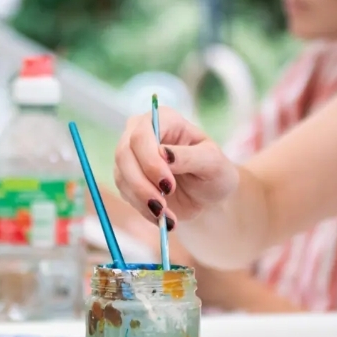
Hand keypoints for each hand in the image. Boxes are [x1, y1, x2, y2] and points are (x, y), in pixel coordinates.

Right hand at [113, 107, 238, 225]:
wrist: (207, 195)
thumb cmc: (214, 172)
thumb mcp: (212, 163)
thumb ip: (189, 156)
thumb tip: (163, 154)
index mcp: (164, 119)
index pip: (141, 134)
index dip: (150, 161)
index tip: (168, 186)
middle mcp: (141, 133)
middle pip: (124, 154)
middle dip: (142, 184)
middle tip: (162, 207)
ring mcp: (130, 156)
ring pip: (122, 176)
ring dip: (142, 200)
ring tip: (166, 216)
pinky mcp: (126, 178)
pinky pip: (126, 194)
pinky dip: (142, 209)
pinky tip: (162, 217)